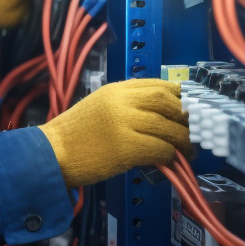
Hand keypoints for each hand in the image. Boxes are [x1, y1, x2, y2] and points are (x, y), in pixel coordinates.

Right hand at [37, 78, 191, 187]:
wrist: (50, 154)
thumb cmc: (74, 136)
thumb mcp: (99, 107)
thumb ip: (126, 105)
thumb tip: (160, 115)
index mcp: (115, 89)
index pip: (156, 84)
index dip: (179, 96)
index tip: (190, 108)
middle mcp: (120, 101)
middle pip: (166, 100)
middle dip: (185, 116)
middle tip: (194, 130)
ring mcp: (123, 123)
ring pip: (167, 126)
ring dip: (183, 140)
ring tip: (188, 151)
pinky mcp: (125, 147)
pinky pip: (160, 148)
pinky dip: (170, 155)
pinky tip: (171, 161)